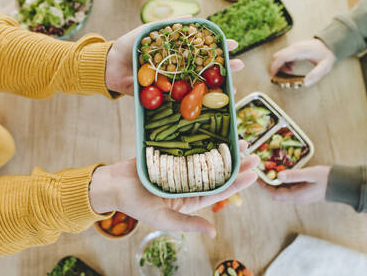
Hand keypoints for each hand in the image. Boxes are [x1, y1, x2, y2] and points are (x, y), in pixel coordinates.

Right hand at [89, 141, 258, 237]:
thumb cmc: (137, 205)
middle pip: (218, 172)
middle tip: (253, 153)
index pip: (219, 190)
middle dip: (236, 164)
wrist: (114, 185)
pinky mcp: (171, 153)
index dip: (237, 182)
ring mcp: (181, 166)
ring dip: (224, 150)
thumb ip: (188, 224)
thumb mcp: (164, 219)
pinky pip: (190, 146)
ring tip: (240, 141)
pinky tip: (216, 132)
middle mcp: (189, 182)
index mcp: (190, 199)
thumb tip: (213, 233)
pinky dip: (203, 139)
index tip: (253, 174)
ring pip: (208, 157)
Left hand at [105, 20, 243, 94]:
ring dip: (217, 87)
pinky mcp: (164, 97)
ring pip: (199, 85)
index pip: (202, 49)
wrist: (109, 67)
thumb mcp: (148, 31)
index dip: (218, 47)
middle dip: (224, 67)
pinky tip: (211, 103)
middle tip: (240, 65)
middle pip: (206, 68)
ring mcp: (173, 83)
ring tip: (233, 86)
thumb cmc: (127, 46)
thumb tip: (192, 17)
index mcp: (177, 53)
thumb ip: (168, 25)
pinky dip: (197, 102)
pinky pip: (182, 100)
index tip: (232, 44)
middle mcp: (178, 68)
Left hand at [257, 166, 330, 203]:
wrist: (342, 184)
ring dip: (275, 181)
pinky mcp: (303, 190)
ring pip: (282, 189)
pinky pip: (289, 186)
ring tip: (269, 168)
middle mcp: (296, 197)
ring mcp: (300, 194)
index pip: (274, 194)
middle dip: (267, 183)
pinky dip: (283, 179)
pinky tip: (282, 170)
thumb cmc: (326, 179)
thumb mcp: (310, 174)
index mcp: (296, 196)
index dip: (264, 186)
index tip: (258, 176)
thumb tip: (278, 175)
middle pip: (276, 192)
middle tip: (262, 171)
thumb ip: (294, 175)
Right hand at [270, 39, 336, 86]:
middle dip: (276, 66)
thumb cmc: (327, 54)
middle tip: (281, 76)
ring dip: (281, 65)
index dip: (275, 66)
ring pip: (280, 55)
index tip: (273, 74)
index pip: (282, 57)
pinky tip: (291, 67)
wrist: (330, 43)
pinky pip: (284, 54)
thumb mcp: (325, 67)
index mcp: (300, 51)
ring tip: (289, 72)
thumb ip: (315, 75)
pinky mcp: (295, 48)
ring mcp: (294, 46)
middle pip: (278, 55)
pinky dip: (284, 62)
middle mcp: (295, 47)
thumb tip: (305, 83)